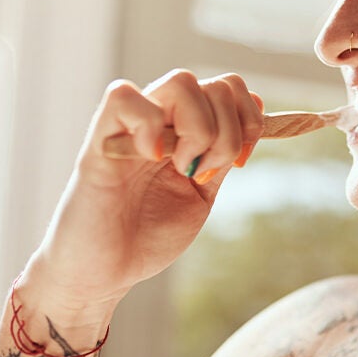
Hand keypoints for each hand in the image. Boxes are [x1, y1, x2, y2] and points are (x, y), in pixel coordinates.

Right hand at [18, 70, 263, 328]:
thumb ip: (222, 157)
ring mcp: (131, 126)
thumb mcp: (201, 196)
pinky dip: (149, 124)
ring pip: (181, 82)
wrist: (102, 274)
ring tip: (181, 169)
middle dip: (229, 134)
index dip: (250, 120)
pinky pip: (123, 96)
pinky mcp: (99, 139)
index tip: (239, 163)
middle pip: (216, 85)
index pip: (230, 89)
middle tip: (204, 175)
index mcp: (185, 131)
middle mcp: (160, 120)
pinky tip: (151, 158)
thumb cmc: (146, 238)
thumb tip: (258, 114)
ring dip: (198, 130)